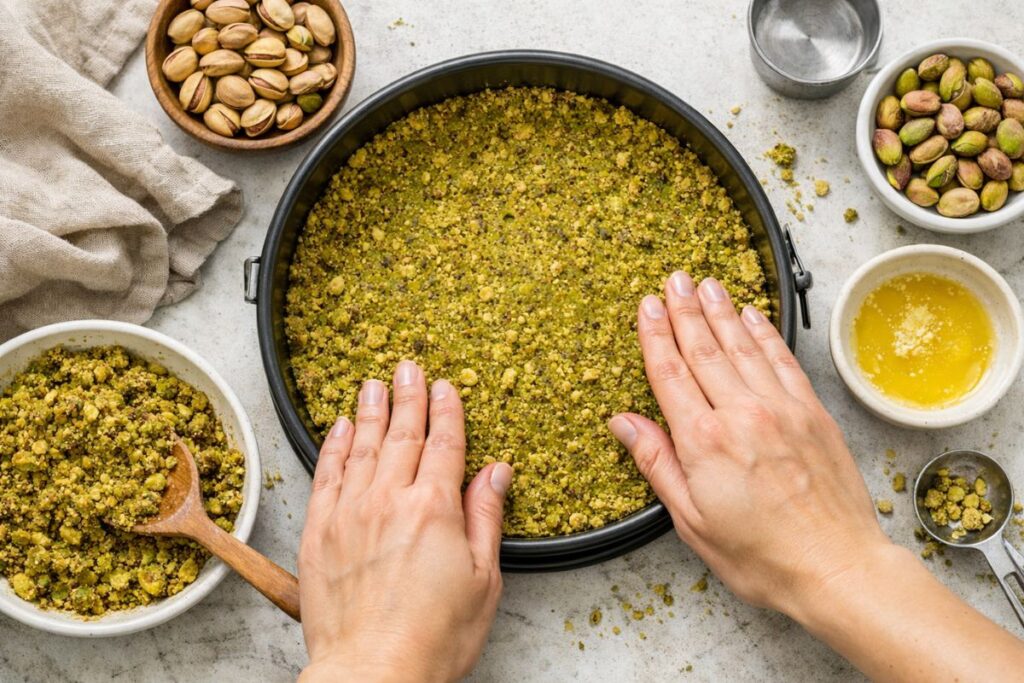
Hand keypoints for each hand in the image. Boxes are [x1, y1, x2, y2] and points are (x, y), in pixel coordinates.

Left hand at [298, 361, 512, 682]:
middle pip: (401, 435)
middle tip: (407, 366)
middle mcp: (389, 500)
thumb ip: (485, 517)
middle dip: (407, 396)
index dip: (446, 411)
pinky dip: (333, 447)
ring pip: (361, 446)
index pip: (444, 444)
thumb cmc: (433, 638)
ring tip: (373, 383)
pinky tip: (338, 427)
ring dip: (369, 410)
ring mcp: (349, 513)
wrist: (373, 673)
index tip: (445, 386)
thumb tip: (496, 471)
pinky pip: (326, 475)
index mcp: (434, 509)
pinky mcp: (319, 532)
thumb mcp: (483, 580)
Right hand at [609, 272, 1023, 680]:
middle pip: (705, 349)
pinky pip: (783, 361)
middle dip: (685, 310)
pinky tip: (753, 317)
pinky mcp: (812, 413)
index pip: (671, 373)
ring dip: (722, 312)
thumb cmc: (762, 555)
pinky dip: (766, 335)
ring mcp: (781, 409)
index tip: (646, 307)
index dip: (656, 335)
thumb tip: (625, 423)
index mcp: (704, 441)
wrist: (836, 567)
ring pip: (743, 347)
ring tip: (706, 285)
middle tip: (673, 280)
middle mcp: (742, 414)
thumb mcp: (691, 520)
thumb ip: (657, 464)